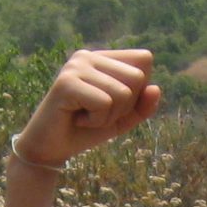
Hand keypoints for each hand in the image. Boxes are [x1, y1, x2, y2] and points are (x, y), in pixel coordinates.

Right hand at [15, 49, 160, 170]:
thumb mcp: (122, 119)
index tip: (110, 104)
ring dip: (108, 116)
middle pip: (138, 77)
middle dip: (124, 106)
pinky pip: (104, 103)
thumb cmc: (85, 131)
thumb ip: (143, 105)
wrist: (50, 150)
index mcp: (102, 58)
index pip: (144, 60)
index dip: (138, 90)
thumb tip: (155, 88)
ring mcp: (76, 66)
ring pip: (123, 93)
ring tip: (85, 117)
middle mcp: (88, 55)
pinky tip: (77, 119)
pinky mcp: (67, 83)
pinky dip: (96, 121)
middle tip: (96, 113)